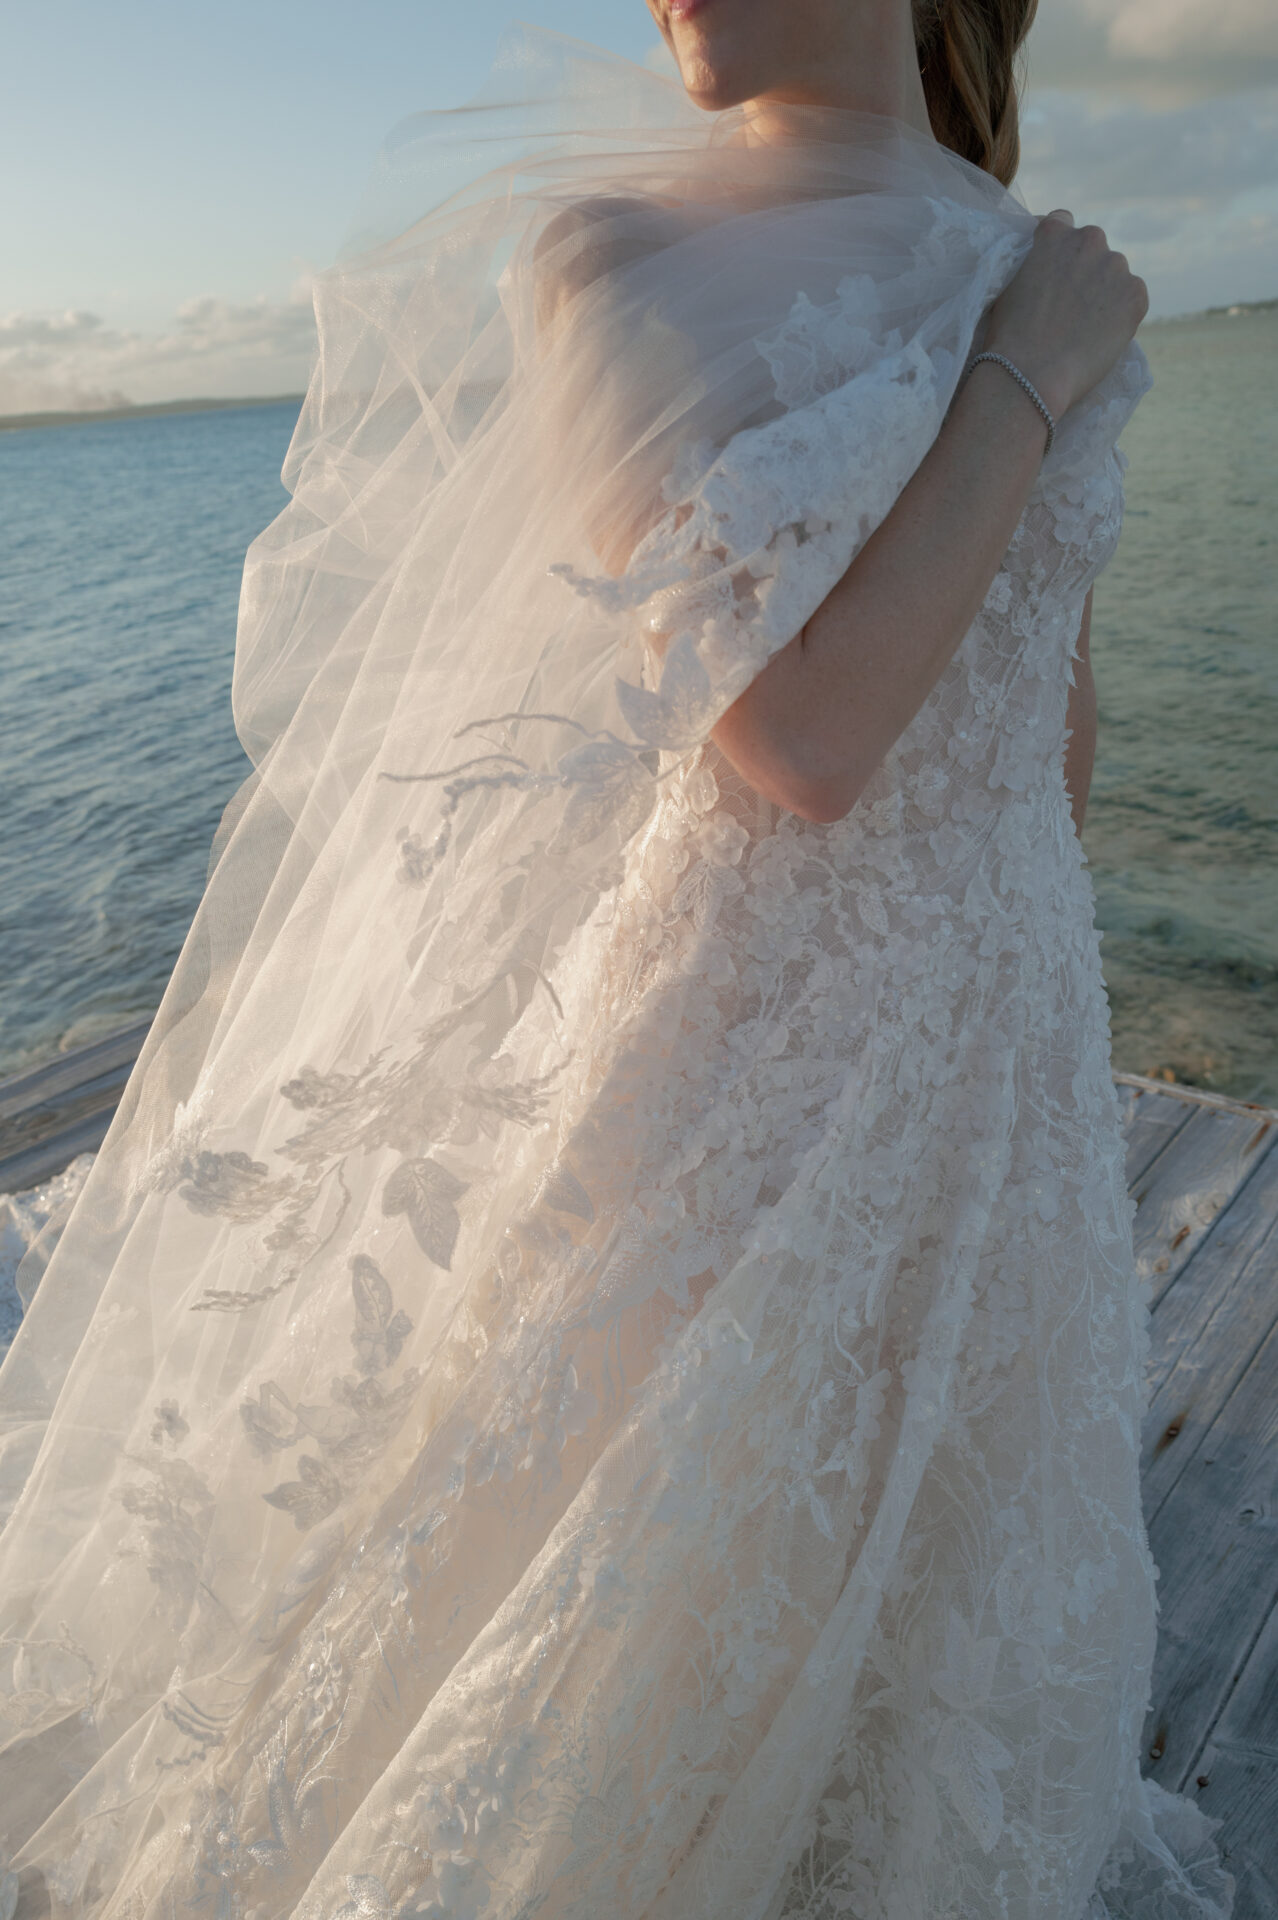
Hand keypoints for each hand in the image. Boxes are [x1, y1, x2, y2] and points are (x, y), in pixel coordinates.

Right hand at [981, 209, 1148, 420]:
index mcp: (1055, 233)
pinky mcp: (1136, 294)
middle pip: (1093, 247)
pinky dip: (1121, 313)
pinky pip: (1132, 299)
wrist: (1031, 374)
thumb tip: (1042, 267)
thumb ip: (1031, 265)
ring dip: (1105, 291)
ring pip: (1114, 274)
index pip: (1062, 223)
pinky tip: (1100, 335)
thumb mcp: (1008, 285)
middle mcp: (1090, 239)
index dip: (1059, 248)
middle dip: (1084, 269)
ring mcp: (1116, 266)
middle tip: (1071, 305)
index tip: (1055, 269)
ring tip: (1085, 326)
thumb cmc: (1009, 336)